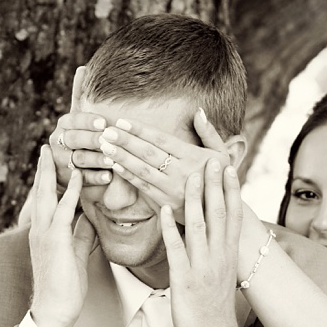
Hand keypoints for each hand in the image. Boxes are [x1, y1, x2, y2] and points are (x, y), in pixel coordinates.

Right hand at [28, 145, 96, 326]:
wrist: (55, 309)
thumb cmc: (65, 286)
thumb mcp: (76, 254)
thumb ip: (81, 235)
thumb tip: (89, 219)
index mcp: (44, 232)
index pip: (46, 200)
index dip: (49, 180)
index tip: (54, 161)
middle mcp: (40, 229)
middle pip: (41, 191)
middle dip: (44, 168)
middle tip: (47, 145)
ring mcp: (45, 234)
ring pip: (46, 195)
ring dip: (51, 171)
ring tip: (53, 149)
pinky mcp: (55, 241)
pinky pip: (63, 210)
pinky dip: (70, 191)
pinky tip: (77, 176)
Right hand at [48, 66, 113, 187]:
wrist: (69, 166)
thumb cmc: (82, 136)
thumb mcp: (80, 117)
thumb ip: (79, 95)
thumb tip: (82, 67)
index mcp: (64, 124)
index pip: (74, 119)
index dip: (88, 121)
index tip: (104, 122)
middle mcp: (58, 141)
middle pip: (75, 139)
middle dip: (93, 140)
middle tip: (110, 141)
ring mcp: (61, 161)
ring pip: (78, 159)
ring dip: (96, 159)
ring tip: (112, 160)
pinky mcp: (66, 178)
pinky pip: (81, 179)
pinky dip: (95, 178)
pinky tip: (109, 177)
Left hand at [100, 108, 231, 222]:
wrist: (220, 214)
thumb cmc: (219, 180)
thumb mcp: (221, 154)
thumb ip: (209, 132)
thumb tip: (198, 111)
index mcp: (194, 156)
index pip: (161, 139)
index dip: (140, 130)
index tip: (122, 121)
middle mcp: (182, 172)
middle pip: (149, 153)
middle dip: (126, 141)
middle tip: (106, 131)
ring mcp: (173, 189)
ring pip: (143, 170)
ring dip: (122, 158)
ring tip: (105, 146)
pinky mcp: (166, 203)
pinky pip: (143, 188)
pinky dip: (128, 176)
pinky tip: (115, 166)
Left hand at [160, 158, 243, 326]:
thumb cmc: (214, 307)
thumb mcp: (221, 274)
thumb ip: (217, 250)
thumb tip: (214, 232)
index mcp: (228, 254)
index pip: (234, 216)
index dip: (232, 190)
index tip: (229, 167)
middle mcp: (219, 257)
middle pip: (220, 214)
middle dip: (217, 186)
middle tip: (214, 159)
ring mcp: (202, 266)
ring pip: (200, 226)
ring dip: (195, 199)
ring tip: (190, 175)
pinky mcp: (184, 279)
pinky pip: (177, 248)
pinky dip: (171, 227)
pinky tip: (165, 209)